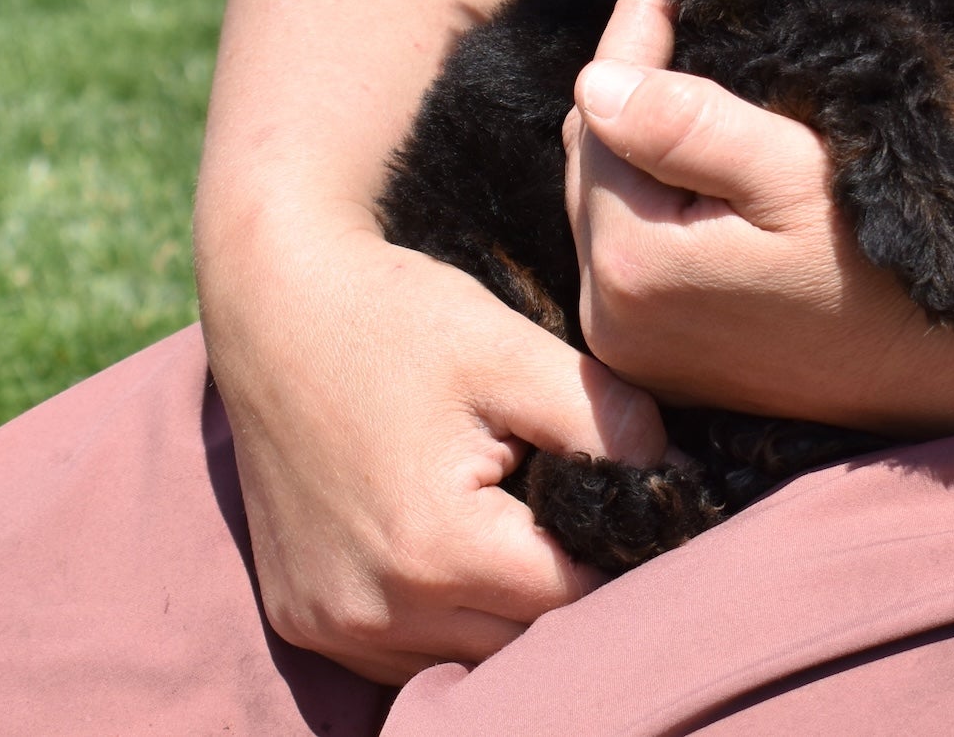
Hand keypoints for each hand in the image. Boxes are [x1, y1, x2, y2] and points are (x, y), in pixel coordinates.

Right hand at [202, 215, 665, 684]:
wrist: (276, 302)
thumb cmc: (397, 317)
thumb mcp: (512, 351)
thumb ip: (606, 420)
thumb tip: (677, 480)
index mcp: (434, 551)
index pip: (574, 598)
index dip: (620, 549)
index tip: (634, 500)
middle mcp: (373, 611)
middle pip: (521, 638)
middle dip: (566, 580)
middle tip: (580, 503)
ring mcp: (330, 624)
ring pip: (467, 653)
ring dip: (505, 604)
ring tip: (518, 516)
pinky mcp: (303, 617)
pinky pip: (407, 647)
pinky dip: (445, 611)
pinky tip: (459, 539)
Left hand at [564, 0, 953, 435]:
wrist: (951, 368)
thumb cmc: (886, 266)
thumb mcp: (793, 173)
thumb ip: (687, 125)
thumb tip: (594, 80)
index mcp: (635, 262)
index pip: (597, 116)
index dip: (630, 38)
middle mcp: (611, 317)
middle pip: (589, 163)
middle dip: (624, 88)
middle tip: (672, 13)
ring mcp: (632, 349)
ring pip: (602, 204)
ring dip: (633, 142)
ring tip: (680, 75)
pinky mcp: (660, 363)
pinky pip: (626, 253)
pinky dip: (646, 197)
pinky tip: (687, 161)